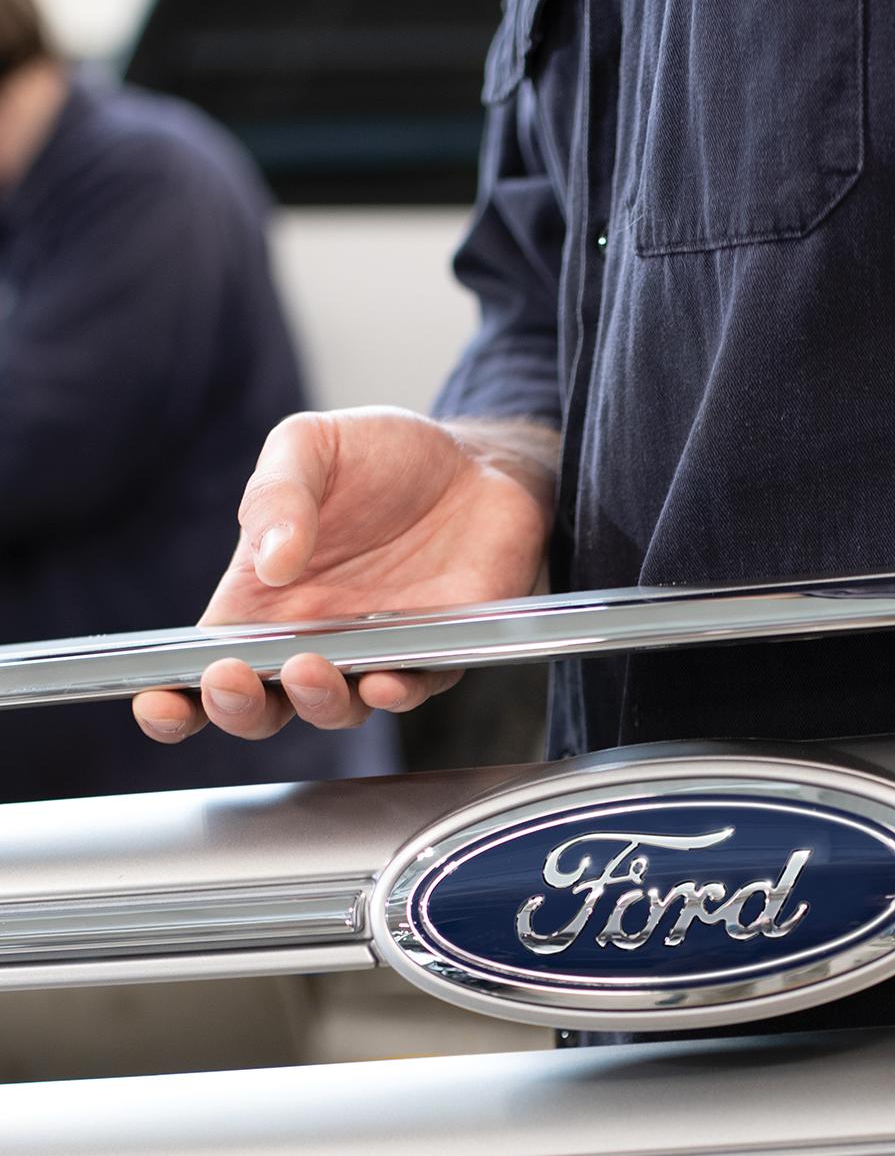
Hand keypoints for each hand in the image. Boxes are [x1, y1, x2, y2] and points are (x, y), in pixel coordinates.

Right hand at [133, 409, 556, 742]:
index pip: (202, 664)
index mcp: (262, 599)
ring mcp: (373, 652)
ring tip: (307, 667)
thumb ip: (277, 495)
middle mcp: (312, 637)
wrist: (478, 463)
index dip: (175, 698)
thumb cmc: (383, 458)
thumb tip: (270, 563)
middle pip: (263, 705)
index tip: (156, 704)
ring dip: (316, 700)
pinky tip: (384, 680)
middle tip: (231, 680)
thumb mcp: (312, 447)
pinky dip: (396, 692)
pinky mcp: (437, 654)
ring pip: (336, 708)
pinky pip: (413, 688)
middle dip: (238, 708)